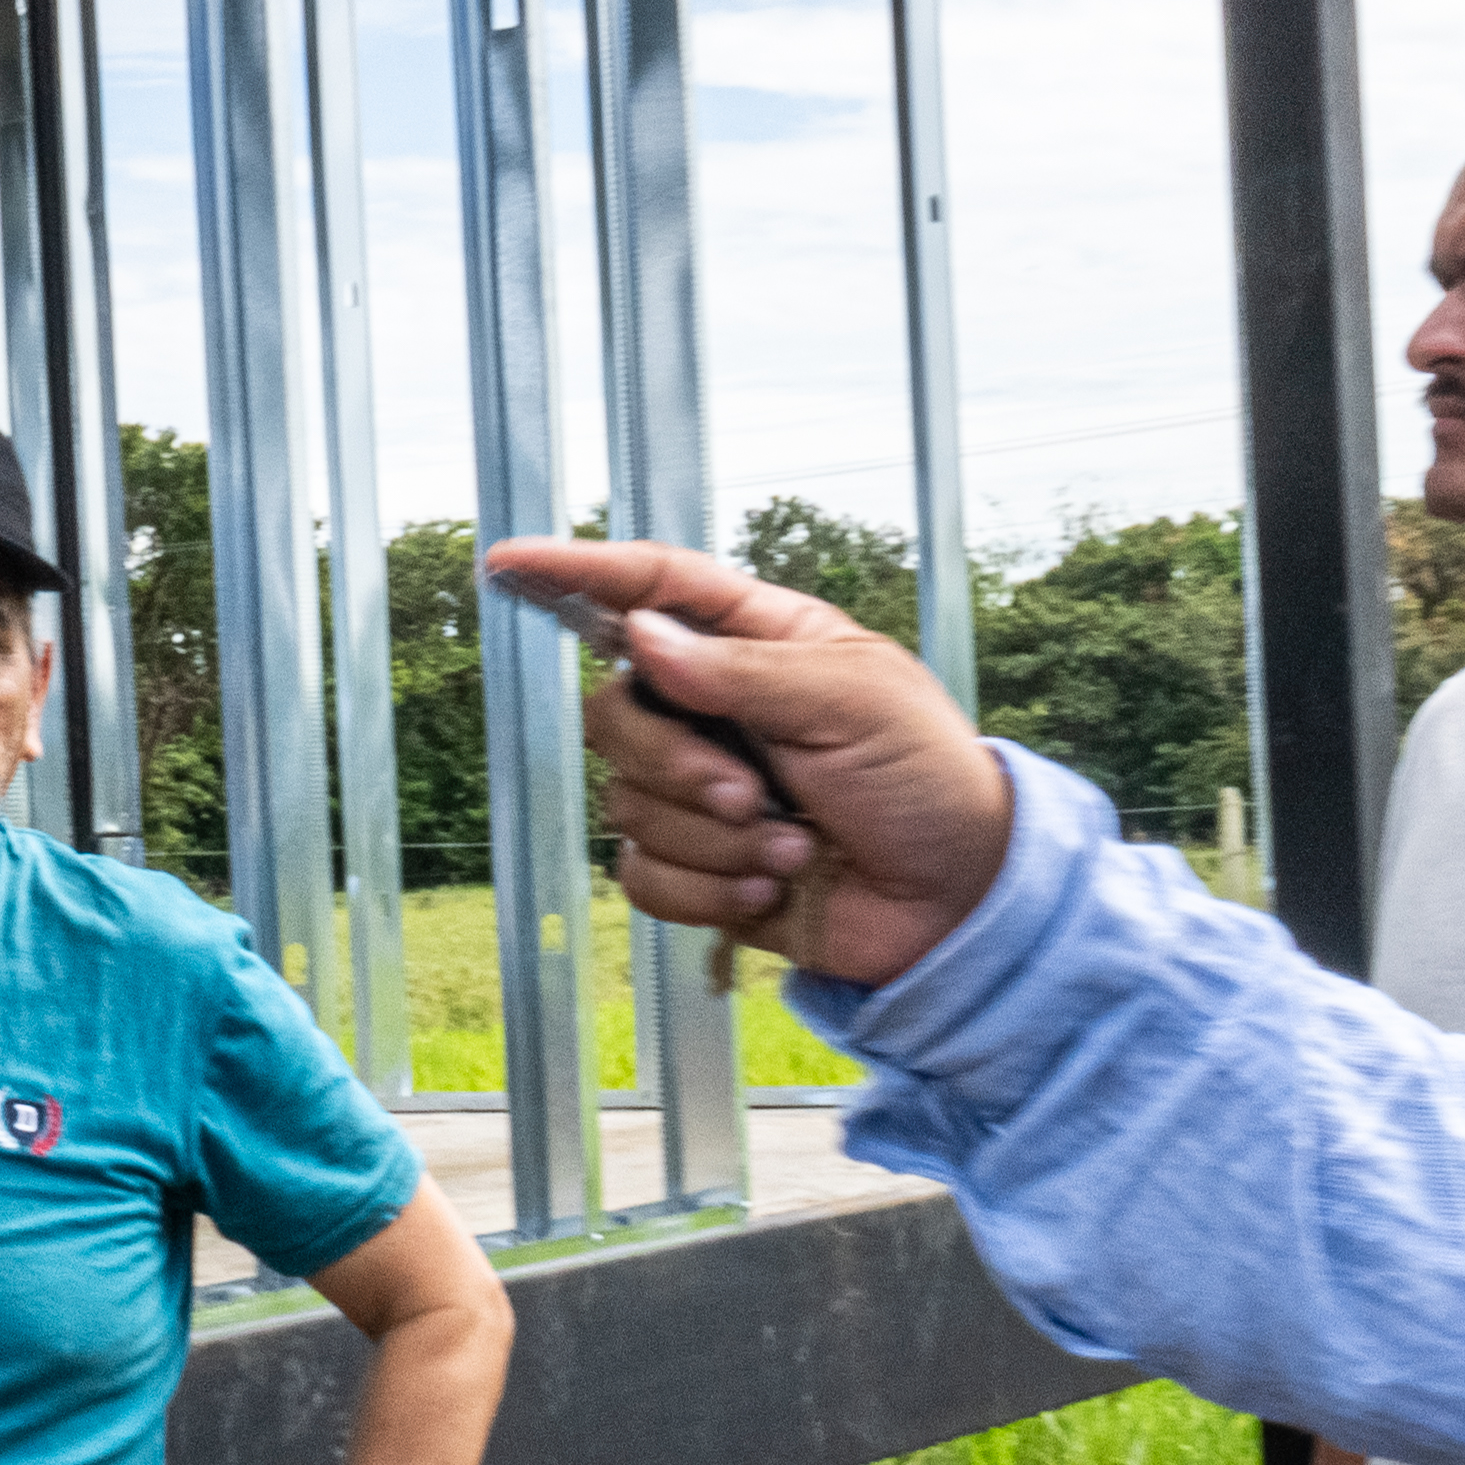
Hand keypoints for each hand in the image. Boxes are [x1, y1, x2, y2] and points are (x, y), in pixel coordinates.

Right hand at [477, 539, 1013, 986]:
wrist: (955, 903)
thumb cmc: (924, 780)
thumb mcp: (851, 702)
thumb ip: (742, 670)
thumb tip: (643, 635)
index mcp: (757, 643)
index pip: (653, 588)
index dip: (579, 572)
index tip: (509, 562)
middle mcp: (714, 710)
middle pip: (612, 713)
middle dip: (673, 764)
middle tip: (749, 793)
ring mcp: (701, 791)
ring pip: (627, 803)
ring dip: (713, 838)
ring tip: (791, 846)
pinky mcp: (700, 867)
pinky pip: (642, 874)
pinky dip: (707, 889)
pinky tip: (773, 886)